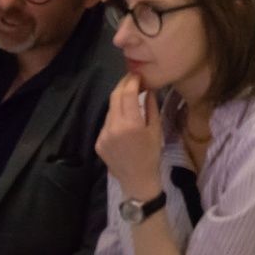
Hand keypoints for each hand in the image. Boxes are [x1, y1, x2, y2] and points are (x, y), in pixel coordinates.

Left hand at [95, 74, 165, 198]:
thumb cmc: (151, 155)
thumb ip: (151, 106)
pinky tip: (124, 121)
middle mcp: (113, 127)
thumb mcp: (156, 129)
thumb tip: (148, 89)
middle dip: (123, 85)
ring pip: (110, 110)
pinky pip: (107, 123)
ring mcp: (103, 135)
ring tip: (130, 98)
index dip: (132, 80)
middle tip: (132, 78)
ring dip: (119, 101)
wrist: (137, 181)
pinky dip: (115, 117)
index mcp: (131, 124)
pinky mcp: (98, 142)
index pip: (128, 93)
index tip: (138, 74)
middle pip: (115, 97)